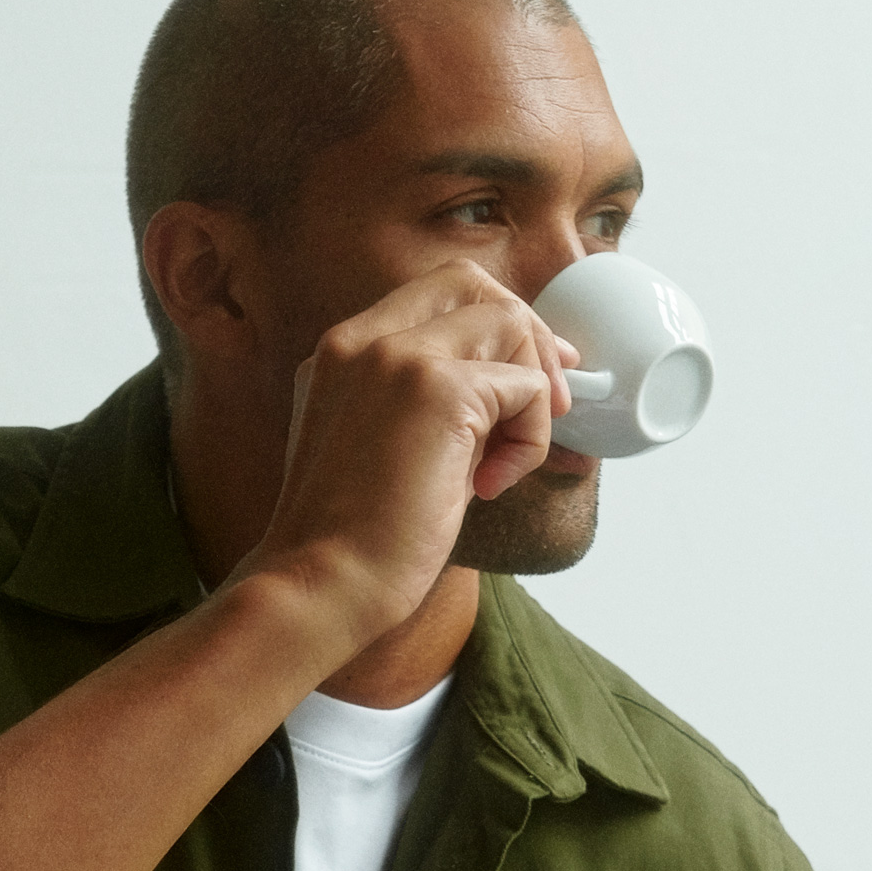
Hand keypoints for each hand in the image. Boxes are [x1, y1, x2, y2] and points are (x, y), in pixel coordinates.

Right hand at [238, 264, 577, 650]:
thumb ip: (429, 403)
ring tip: (502, 464)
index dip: (494, 324)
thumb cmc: (353, 543)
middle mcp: (364, 339)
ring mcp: (398, 356)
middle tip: (549, 404)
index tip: (529, 376)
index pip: (435, 294)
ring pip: (508, 324)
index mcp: (343, 351)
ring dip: (532, 394)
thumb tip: (514, 389)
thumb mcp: (384, 447)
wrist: (322, 587)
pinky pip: (526, 388)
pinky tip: (490, 487)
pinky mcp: (439, 390)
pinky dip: (529, 439)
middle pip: (473, 284)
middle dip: (527, 334)